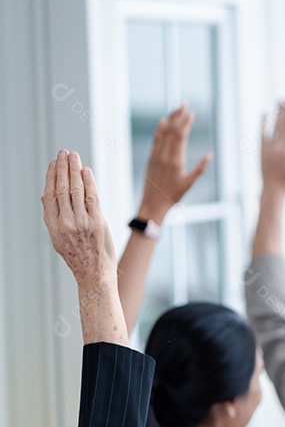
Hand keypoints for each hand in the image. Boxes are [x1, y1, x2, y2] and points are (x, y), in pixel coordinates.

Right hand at [42, 150, 116, 286]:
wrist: (94, 274)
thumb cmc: (78, 255)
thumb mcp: (58, 238)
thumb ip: (52, 217)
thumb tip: (45, 196)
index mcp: (53, 226)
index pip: (50, 195)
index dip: (51, 176)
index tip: (53, 163)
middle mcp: (65, 223)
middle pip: (62, 189)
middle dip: (62, 168)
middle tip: (64, 153)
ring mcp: (82, 222)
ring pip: (76, 190)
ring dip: (74, 170)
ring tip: (74, 157)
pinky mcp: (98, 222)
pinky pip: (92, 197)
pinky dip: (89, 182)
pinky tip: (86, 171)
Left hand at [138, 104, 211, 222]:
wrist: (153, 203)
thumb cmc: (173, 195)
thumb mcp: (189, 184)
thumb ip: (200, 169)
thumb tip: (209, 155)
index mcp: (175, 161)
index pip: (180, 136)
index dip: (185, 123)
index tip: (191, 113)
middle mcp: (164, 155)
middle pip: (172, 131)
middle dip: (178, 116)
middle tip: (184, 104)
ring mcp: (156, 156)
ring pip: (164, 133)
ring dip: (170, 119)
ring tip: (176, 108)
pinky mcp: (151, 158)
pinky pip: (156, 140)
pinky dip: (160, 129)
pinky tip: (163, 121)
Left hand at [261, 101, 284, 196]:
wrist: (272, 190)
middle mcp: (278, 147)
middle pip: (284, 125)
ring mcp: (269, 147)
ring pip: (274, 126)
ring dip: (277, 113)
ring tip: (279, 101)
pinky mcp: (262, 150)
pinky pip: (262, 133)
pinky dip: (263, 123)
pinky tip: (265, 113)